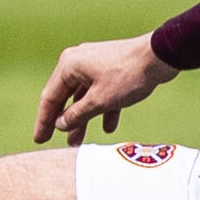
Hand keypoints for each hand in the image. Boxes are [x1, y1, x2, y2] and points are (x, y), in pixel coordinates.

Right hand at [33, 34, 172, 145]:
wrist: (160, 56)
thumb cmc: (128, 75)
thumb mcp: (100, 101)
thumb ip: (77, 114)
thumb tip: (60, 124)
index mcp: (69, 66)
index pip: (50, 98)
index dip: (44, 121)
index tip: (39, 139)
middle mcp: (77, 63)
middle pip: (65, 97)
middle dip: (64, 122)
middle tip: (57, 143)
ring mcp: (94, 65)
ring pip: (83, 97)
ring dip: (82, 118)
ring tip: (79, 141)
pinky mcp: (109, 69)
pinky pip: (99, 92)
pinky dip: (101, 109)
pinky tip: (108, 126)